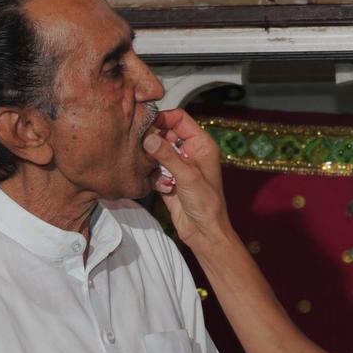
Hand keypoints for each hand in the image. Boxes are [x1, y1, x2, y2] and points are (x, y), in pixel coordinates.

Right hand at [142, 109, 230, 248]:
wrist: (204, 233)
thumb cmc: (208, 205)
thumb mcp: (188, 177)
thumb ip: (167, 156)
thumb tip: (148, 138)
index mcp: (201, 145)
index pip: (180, 119)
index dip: (163, 119)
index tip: (146, 123)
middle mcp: (190, 153)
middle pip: (165, 134)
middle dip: (154, 142)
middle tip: (145, 149)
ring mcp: (179, 166)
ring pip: (156, 152)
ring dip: (153, 162)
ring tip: (159, 174)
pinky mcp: (168, 180)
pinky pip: (154, 170)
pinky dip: (154, 177)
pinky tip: (165, 188)